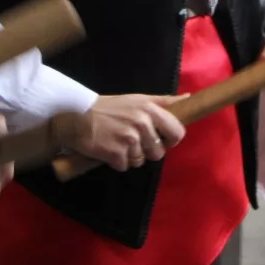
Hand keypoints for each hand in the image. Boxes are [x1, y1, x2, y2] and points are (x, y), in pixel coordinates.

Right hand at [66, 94, 184, 170]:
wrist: (77, 116)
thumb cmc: (110, 107)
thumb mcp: (137, 99)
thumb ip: (163, 101)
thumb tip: (187, 98)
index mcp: (150, 109)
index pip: (177, 132)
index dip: (171, 139)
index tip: (161, 139)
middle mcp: (142, 124)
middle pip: (159, 152)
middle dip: (147, 151)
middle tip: (132, 141)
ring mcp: (129, 140)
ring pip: (141, 161)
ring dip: (130, 156)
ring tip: (118, 143)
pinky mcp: (116, 154)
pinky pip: (125, 166)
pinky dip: (117, 162)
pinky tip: (109, 149)